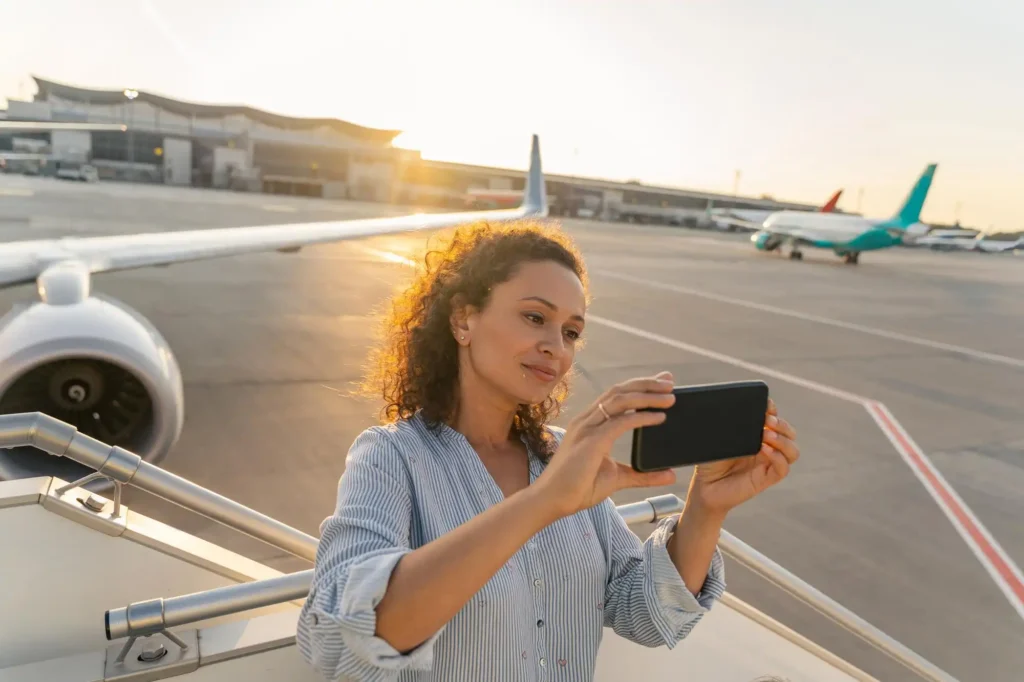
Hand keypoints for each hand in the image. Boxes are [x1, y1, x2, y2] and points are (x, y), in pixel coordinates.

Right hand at [535, 371, 679, 517]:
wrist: (551, 501)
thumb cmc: (577, 488)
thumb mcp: (617, 478)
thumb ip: (642, 475)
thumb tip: (670, 475)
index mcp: (590, 424)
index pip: (616, 396)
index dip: (639, 386)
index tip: (661, 383)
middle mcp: (587, 420)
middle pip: (619, 391)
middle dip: (646, 383)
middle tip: (669, 380)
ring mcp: (587, 428)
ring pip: (620, 400)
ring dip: (646, 395)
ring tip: (669, 395)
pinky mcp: (590, 441)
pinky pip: (620, 422)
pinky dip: (641, 417)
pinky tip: (659, 417)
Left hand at [687, 397, 798, 514]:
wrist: (704, 487)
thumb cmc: (711, 461)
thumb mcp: (719, 439)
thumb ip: (731, 426)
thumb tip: (738, 410)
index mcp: (757, 435)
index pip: (775, 419)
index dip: (773, 410)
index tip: (766, 404)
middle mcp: (767, 448)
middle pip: (789, 433)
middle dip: (782, 424)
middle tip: (768, 420)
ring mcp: (768, 463)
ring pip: (792, 451)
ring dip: (783, 440)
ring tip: (766, 435)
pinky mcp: (765, 479)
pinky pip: (782, 469)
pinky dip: (778, 458)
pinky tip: (765, 450)